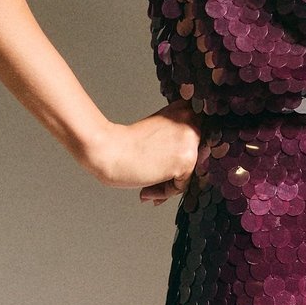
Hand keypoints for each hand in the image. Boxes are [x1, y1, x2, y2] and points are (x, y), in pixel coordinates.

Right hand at [87, 98, 202, 202]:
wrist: (109, 150)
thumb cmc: (126, 144)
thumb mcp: (158, 129)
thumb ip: (177, 138)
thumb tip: (188, 161)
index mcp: (184, 111)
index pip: (196, 142)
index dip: (178, 158)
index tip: (163, 165)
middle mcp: (192, 123)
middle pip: (194, 159)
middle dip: (172, 173)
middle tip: (152, 181)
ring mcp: (190, 141)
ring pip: (188, 174)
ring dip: (166, 186)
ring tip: (147, 187)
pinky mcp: (187, 161)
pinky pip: (182, 186)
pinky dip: (163, 193)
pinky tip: (147, 189)